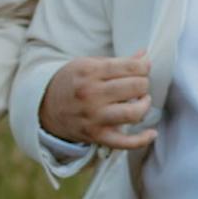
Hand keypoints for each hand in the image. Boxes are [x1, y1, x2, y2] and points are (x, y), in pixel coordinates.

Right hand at [41, 52, 155, 151]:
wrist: (45, 107)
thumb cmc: (72, 82)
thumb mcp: (88, 64)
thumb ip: (118, 62)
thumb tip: (145, 56)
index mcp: (90, 72)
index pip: (130, 67)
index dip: (143, 67)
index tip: (143, 69)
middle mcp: (92, 94)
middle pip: (135, 87)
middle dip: (144, 84)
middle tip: (139, 85)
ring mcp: (94, 117)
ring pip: (134, 113)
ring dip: (145, 105)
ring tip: (141, 101)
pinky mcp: (97, 136)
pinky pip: (125, 142)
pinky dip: (142, 140)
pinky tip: (152, 133)